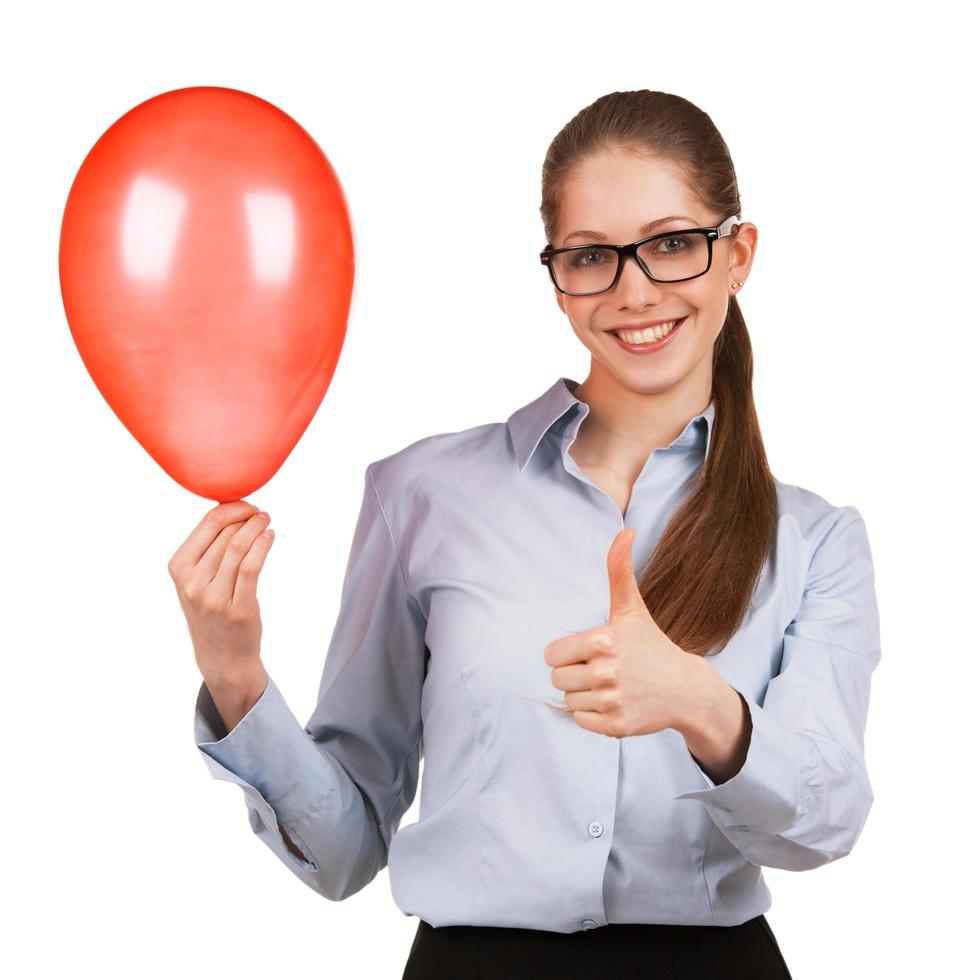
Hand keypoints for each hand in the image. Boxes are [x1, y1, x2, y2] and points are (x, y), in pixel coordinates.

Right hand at [168, 500, 273, 689]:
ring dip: (257, 528)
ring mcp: (214, 597)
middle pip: (225, 533)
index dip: (232, 508)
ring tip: (266, 520)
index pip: (208, 524)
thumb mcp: (196, 579)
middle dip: (247, 517)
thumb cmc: (211, 611)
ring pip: (238, 547)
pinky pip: (251, 567)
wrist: (221, 656)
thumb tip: (230, 508)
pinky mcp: (238, 608)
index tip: (247, 505)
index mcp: (179, 568)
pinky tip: (270, 537)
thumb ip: (208, 548)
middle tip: (261, 513)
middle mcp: (192, 582)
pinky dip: (263, 546)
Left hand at [543, 526, 708, 738]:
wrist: (685, 689)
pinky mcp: (616, 726)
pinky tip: (614, 703)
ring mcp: (612, 701)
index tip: (590, 652)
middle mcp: (606, 672)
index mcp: (602, 641)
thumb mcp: (632, 608)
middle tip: (601, 670)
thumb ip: (619, 571)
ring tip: (610, 686)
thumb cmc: (651, 645)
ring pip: (568, 701)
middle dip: (574, 675)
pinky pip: (580, 722)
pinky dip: (592, 716)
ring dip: (584, 696)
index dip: (567, 654)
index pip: (551, 655)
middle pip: (557, 679)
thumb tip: (625, 530)